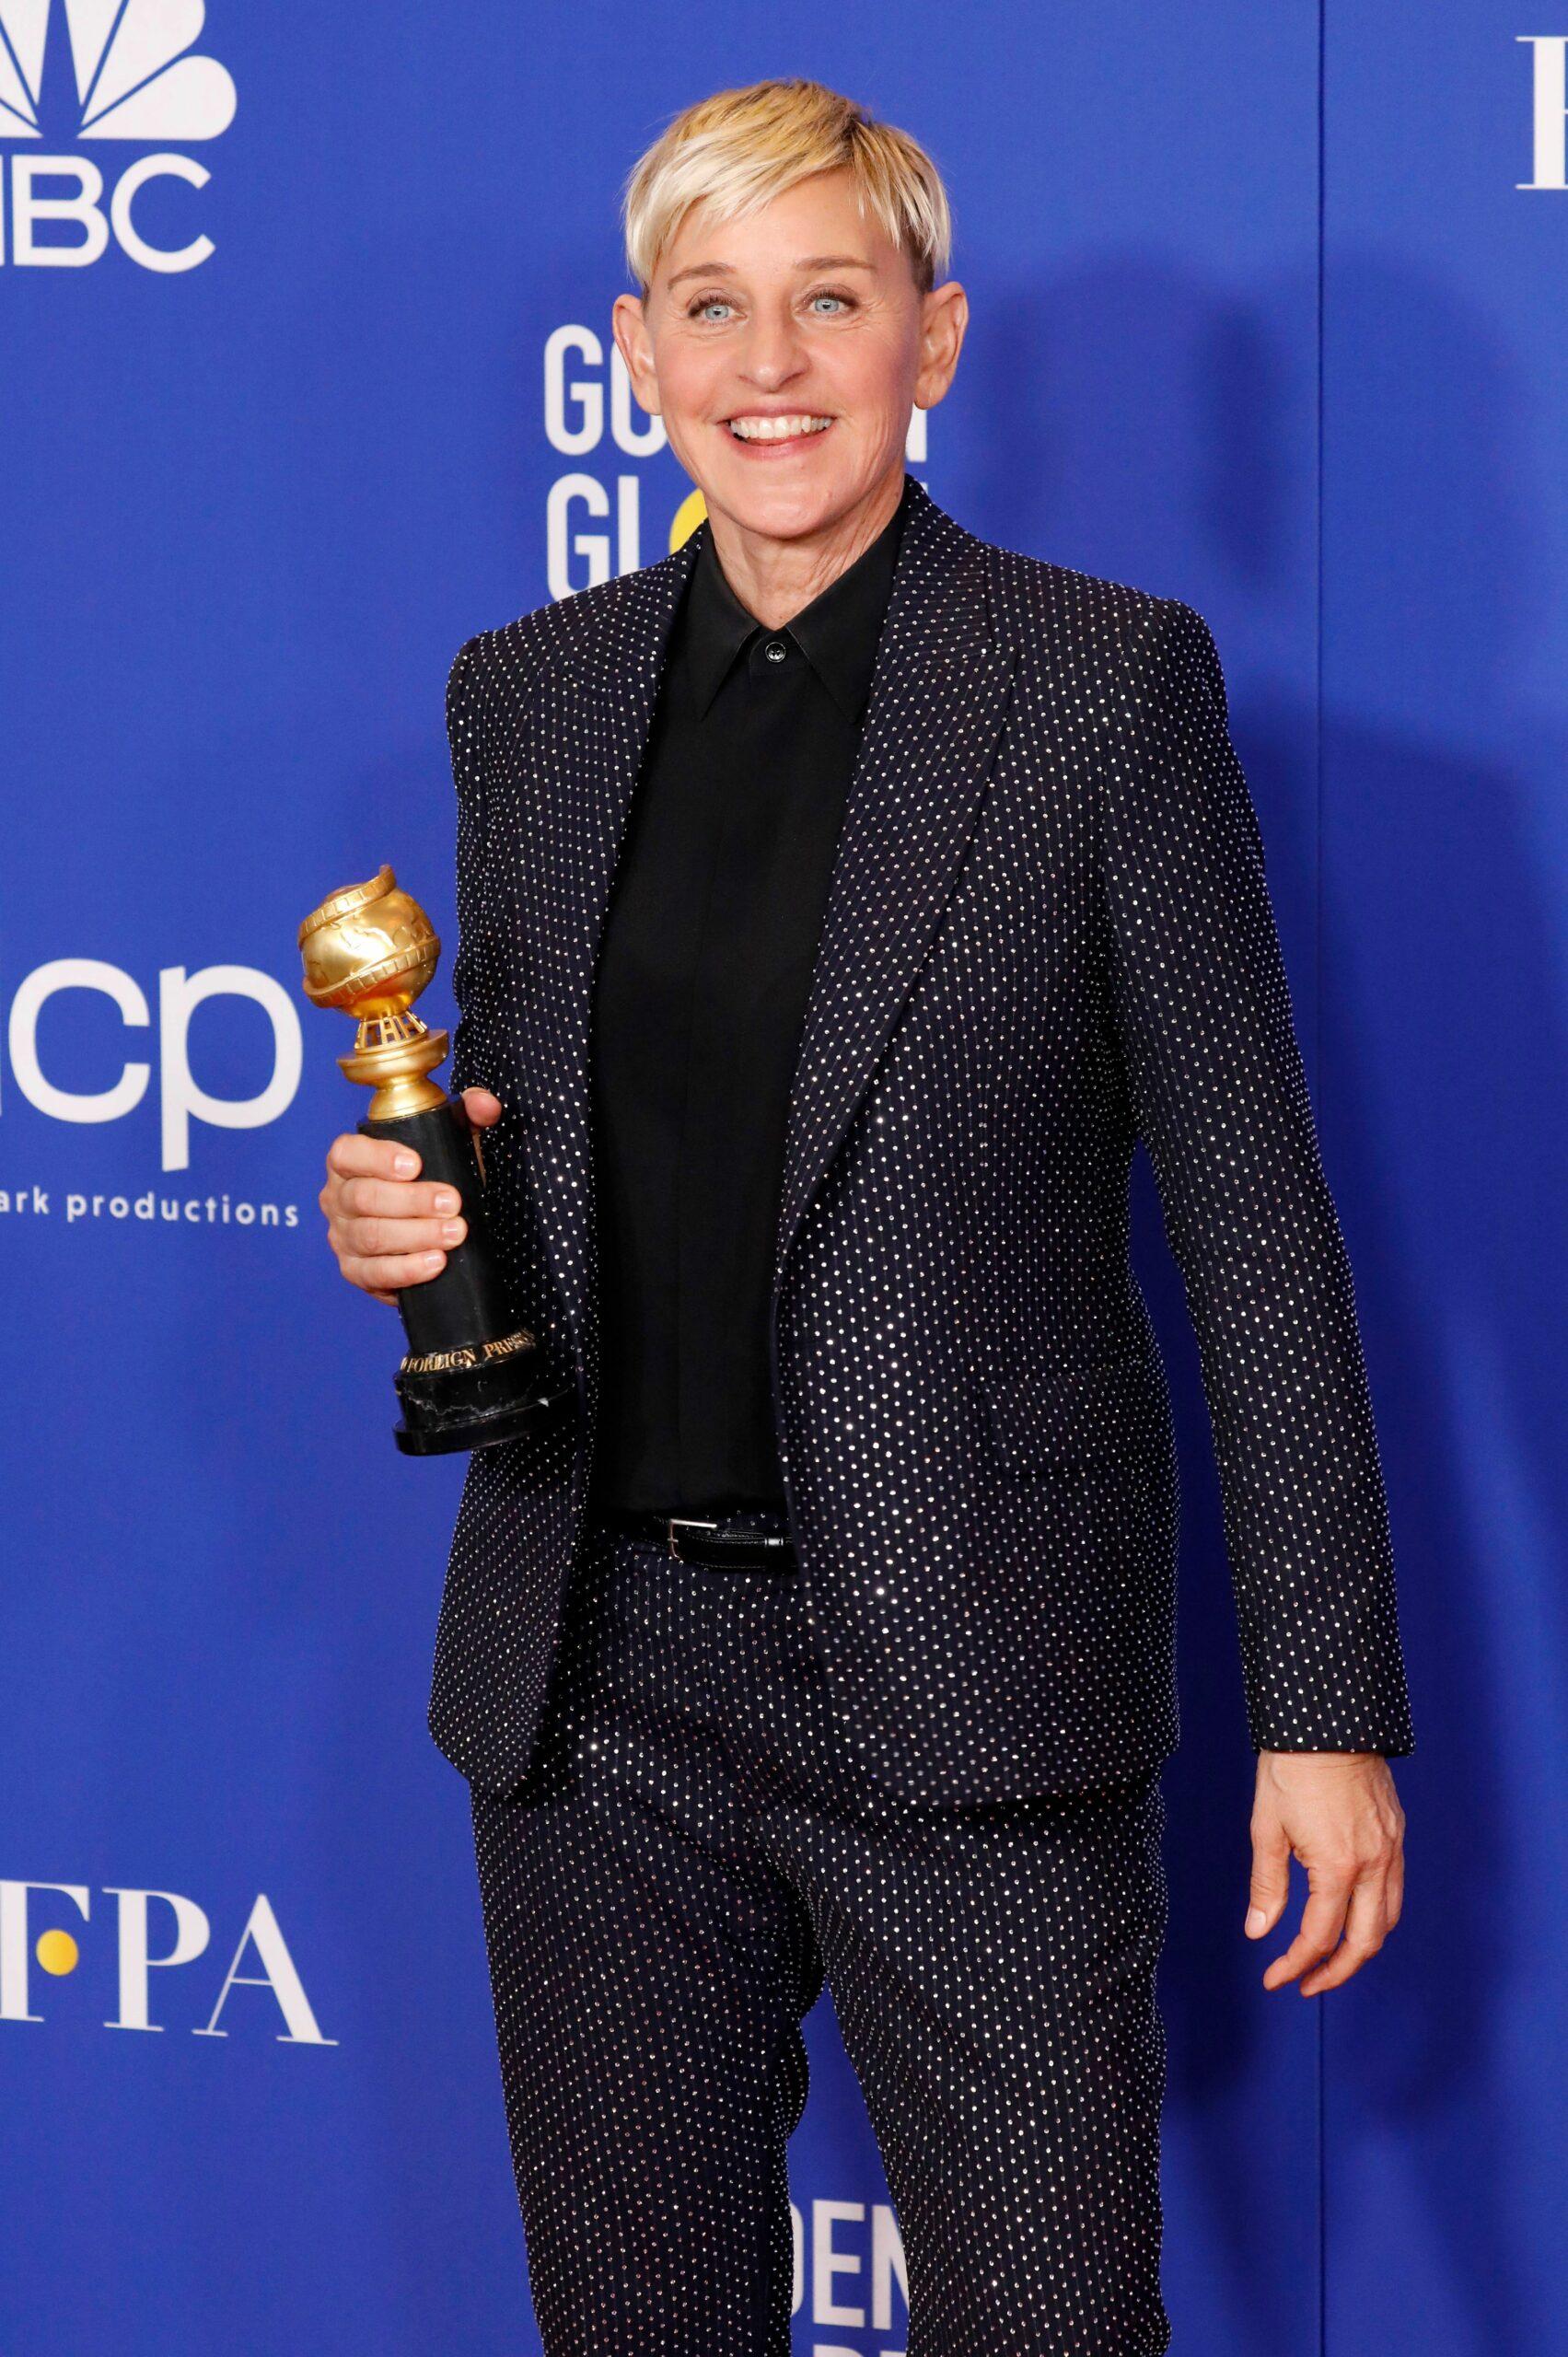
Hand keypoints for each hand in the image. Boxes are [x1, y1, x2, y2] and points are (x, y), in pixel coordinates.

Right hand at [318, 1085, 502, 1305]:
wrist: (432, 1229)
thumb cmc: (434, 1178)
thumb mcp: (450, 1142)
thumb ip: (468, 1114)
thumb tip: (484, 1105)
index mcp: (350, 1161)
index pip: (347, 1153)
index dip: (377, 1158)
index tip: (416, 1164)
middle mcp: (338, 1197)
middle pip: (363, 1198)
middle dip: (412, 1201)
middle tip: (453, 1203)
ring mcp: (342, 1237)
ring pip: (370, 1237)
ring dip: (416, 1236)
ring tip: (455, 1232)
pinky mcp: (355, 1271)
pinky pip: (374, 1275)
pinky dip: (406, 1271)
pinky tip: (436, 1262)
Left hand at [1245, 1750, 1405, 1994]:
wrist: (1327, 1720)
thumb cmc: (1291, 1768)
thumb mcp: (1267, 1827)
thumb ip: (1267, 1885)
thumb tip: (1259, 1932)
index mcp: (1338, 1866)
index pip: (1319, 1937)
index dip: (1294, 1965)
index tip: (1274, 1978)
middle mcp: (1374, 1864)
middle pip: (1365, 1943)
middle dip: (1336, 1973)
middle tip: (1307, 1985)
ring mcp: (1391, 1849)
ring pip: (1387, 1920)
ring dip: (1360, 1949)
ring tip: (1329, 1959)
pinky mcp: (1397, 1834)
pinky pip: (1394, 1890)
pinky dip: (1375, 1916)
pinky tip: (1351, 1915)